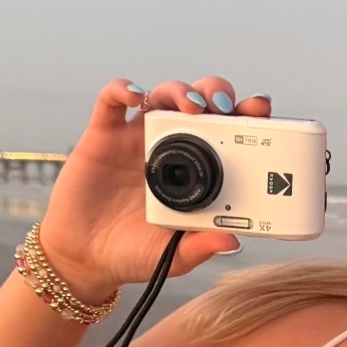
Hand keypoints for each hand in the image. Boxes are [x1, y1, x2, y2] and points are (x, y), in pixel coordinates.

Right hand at [35, 76, 272, 299]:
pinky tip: (135, 96)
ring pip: (162, 95)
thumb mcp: (174, 256)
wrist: (85, 257)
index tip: (261, 110)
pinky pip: (111, 100)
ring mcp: (136, 137)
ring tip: (191, 106)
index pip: (227, 132)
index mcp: (196, 168)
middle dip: (216, 94)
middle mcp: (170, 146)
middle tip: (227, 106)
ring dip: (180, 91)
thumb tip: (233, 241)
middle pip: (199, 102)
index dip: (245, 115)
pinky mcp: (103, 135)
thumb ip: (201, 247)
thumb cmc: (134, 253)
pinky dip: (123, 89)